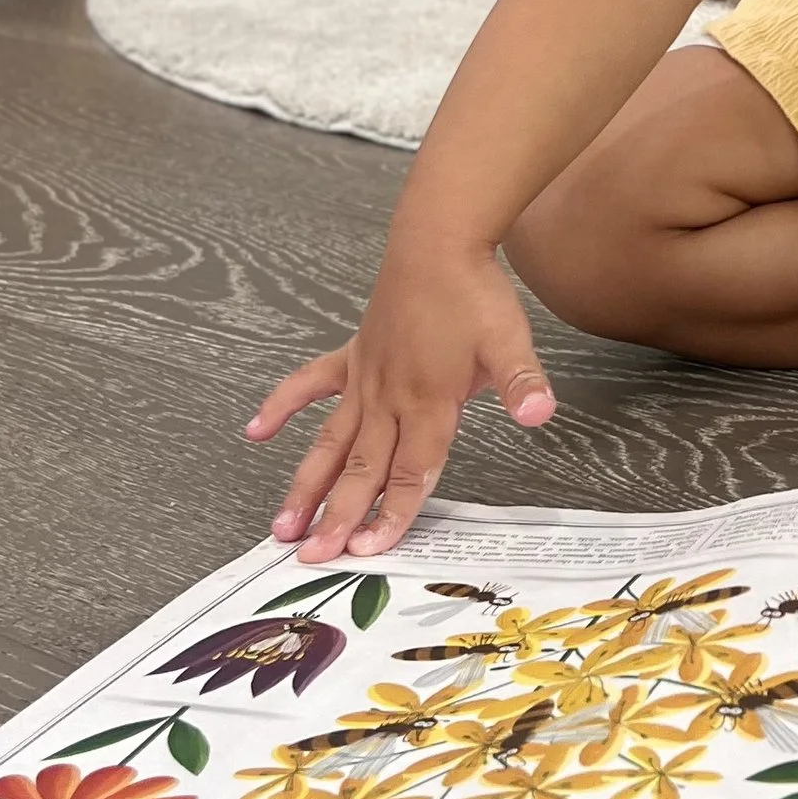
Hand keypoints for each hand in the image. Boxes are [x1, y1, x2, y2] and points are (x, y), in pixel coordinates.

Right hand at [247, 241, 554, 560]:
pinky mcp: (353, 355)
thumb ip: (521, 382)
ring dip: (306, 483)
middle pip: (363, 469)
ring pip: (330, 441)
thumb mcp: (510, 339)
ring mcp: (365, 377)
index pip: (411, 471)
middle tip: (310, 559)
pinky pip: (309, 384)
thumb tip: (541, 414)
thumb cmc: (474, 291)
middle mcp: (390, 398)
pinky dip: (282, 405)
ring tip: (281, 524)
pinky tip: (256, 431)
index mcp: (430, 402)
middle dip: (338, 517)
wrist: (438, 239)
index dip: (392, 514)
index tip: (368, 550)